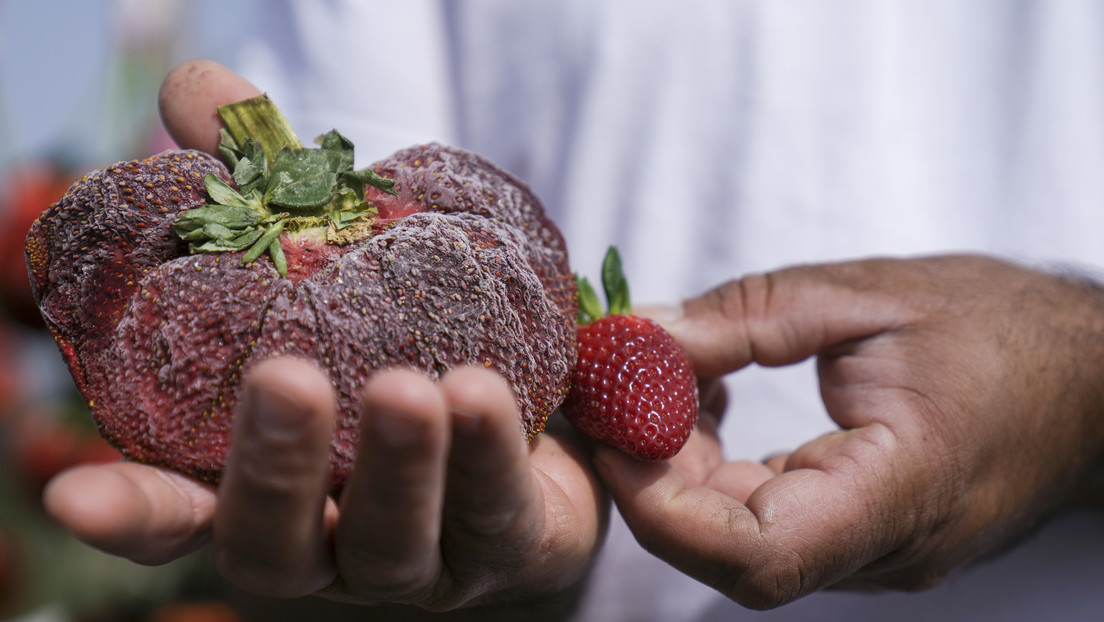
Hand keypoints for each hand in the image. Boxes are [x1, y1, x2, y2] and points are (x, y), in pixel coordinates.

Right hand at [42, 60, 605, 617]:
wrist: (537, 406)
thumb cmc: (409, 336)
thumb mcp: (336, 266)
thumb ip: (267, 191)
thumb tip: (200, 90)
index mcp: (269, 488)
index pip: (180, 518)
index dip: (130, 512)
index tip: (74, 493)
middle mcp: (330, 541)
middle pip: (278, 543)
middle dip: (276, 468)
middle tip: (284, 379)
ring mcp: (420, 558)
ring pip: (393, 540)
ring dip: (397, 465)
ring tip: (406, 387)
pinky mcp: (510, 545)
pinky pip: (496, 513)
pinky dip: (487, 456)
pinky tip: (483, 393)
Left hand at [595, 255, 1103, 608]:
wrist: (1091, 376)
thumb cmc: (1003, 328)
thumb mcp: (867, 296)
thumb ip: (746, 316)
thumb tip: (641, 336)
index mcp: (898, 491)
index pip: (755, 554)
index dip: (661, 504)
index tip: (611, 432)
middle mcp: (881, 546)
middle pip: (729, 552)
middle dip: (651, 475)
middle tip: (614, 391)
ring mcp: (872, 550)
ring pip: (739, 541)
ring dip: (678, 470)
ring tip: (660, 383)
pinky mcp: (861, 533)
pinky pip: (766, 520)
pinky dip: (715, 469)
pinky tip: (704, 404)